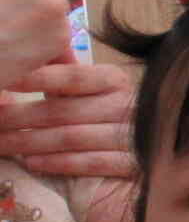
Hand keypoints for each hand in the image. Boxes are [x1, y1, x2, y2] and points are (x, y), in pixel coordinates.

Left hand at [0, 60, 135, 178]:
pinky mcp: (132, 165)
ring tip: (0, 144)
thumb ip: (63, 80)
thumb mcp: (86, 95)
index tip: (5, 79)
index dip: (36, 78)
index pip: (72, 77)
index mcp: (114, 81)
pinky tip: (31, 163)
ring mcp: (132, 136)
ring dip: (29, 143)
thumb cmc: (102, 121)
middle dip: (19, 117)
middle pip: (64, 110)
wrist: (141, 160)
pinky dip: (57, 163)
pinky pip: (90, 162)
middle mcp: (127, 105)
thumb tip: (28, 56)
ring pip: (71, 137)